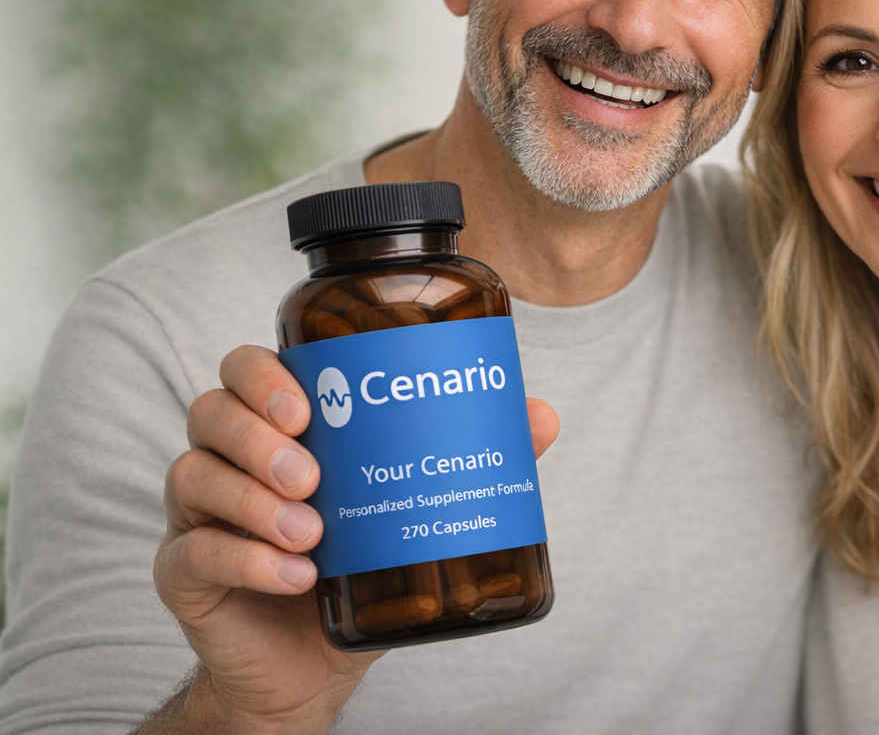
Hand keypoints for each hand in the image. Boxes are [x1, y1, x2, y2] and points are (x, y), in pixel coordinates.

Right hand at [149, 345, 559, 732]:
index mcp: (277, 427)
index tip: (310, 406)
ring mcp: (198, 515)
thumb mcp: (414, 508)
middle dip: (258, 435)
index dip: (266, 375)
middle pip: (210, 411)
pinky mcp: (184, 572)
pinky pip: (194, 552)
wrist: (316, 663)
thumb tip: (540, 415)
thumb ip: (467, 456)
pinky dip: (248, 559)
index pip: (248, 371)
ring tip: (313, 529)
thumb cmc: (364, 566)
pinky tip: (296, 575)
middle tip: (312, 472)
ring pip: (193, 475)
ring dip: (255, 500)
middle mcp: (229, 459)